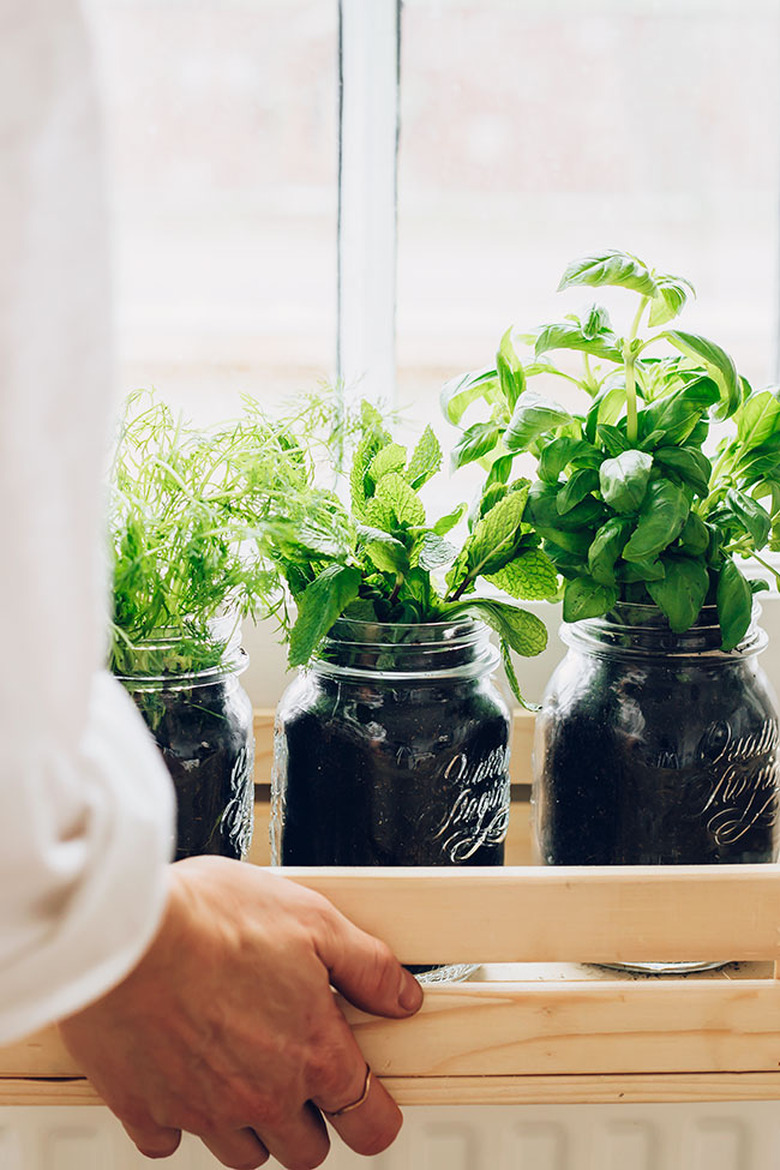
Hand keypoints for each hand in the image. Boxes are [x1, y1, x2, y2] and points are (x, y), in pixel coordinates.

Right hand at [59, 857, 422, 1168]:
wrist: (126, 933)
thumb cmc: (212, 919)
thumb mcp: (314, 920)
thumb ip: (366, 965)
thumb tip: (403, 995)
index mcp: (313, 1053)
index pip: (370, 1123)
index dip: (375, 1115)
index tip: (366, 1101)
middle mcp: (263, 1096)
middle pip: (305, 1151)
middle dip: (309, 1121)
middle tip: (296, 1076)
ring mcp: (203, 1111)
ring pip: (242, 1154)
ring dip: (249, 1125)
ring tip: (237, 1071)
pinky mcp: (145, 1111)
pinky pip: (169, 1141)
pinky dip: (178, 1119)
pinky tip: (178, 1075)